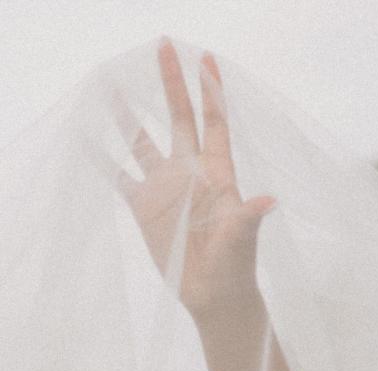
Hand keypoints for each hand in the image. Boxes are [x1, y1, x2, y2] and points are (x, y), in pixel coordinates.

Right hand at [104, 39, 275, 320]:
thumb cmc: (236, 267)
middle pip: (179, 119)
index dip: (211, 92)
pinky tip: (89, 136)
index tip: (205, 58)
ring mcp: (166, 189)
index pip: (214, 124)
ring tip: (112, 86)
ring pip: (143, 142)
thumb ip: (250, 216)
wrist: (216, 297)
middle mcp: (189, 174)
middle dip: (171, 85)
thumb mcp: (242, 238)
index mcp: (217, 174)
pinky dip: (104, 157)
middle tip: (162, 47)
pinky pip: (120, 175)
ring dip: (128, 116)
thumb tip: (269, 201)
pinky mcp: (145, 207)